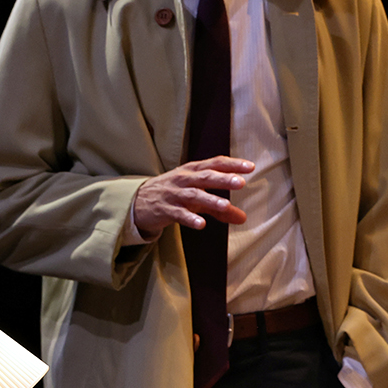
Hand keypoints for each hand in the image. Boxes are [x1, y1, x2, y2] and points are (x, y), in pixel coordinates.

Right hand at [130, 157, 254, 234]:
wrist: (137, 201)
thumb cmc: (173, 194)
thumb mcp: (197, 197)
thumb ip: (220, 208)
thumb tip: (243, 218)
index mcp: (193, 171)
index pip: (215, 164)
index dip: (232, 164)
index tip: (250, 167)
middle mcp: (184, 179)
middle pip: (205, 176)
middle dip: (223, 179)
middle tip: (241, 182)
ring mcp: (173, 194)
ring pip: (193, 195)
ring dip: (210, 199)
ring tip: (225, 205)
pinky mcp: (164, 209)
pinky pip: (178, 214)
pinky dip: (189, 218)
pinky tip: (201, 224)